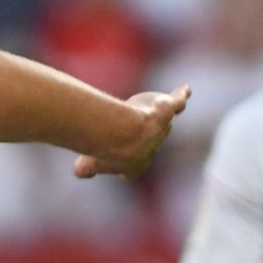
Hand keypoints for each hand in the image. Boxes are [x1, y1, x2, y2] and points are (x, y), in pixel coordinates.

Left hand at [74, 85, 190, 179]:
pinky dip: (180, 97)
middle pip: (150, 142)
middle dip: (143, 137)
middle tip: (130, 129)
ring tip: (162, 109)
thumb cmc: (107, 151)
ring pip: (163, 124)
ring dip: (160, 117)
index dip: (129, 167)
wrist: (123, 134)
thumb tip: (79, 171)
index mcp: (137, 165)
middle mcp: (153, 147)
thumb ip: (86, 168)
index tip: (123, 168)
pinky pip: (177, 103)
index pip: (134, 168)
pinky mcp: (167, 110)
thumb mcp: (90, 163)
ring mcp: (162, 128)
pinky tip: (184, 90)